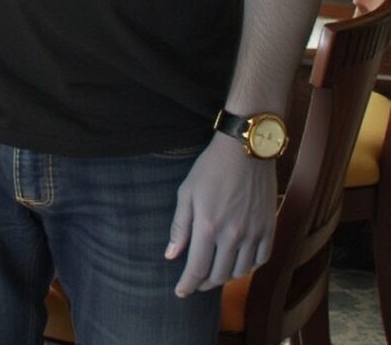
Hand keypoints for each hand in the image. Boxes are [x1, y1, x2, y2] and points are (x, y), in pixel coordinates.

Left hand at [165, 134, 276, 295]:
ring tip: (215, 272)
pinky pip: (261, 260)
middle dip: (204, 282)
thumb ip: (180, 226)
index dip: (187, 285)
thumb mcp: (187, 192)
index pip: (196, 269)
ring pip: (240, 272)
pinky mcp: (270, 228)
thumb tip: (171, 255)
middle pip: (218, 275)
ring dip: (226, 276)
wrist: (246, 149)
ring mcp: (254, 233)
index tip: (181, 292)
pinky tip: (239, 263)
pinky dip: (249, 267)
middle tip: (196, 282)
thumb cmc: (211, 167)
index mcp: (208, 226)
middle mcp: (232, 235)